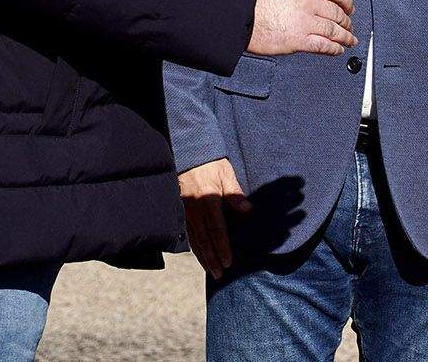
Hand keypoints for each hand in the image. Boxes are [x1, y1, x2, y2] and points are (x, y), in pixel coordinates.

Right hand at [178, 158, 250, 279]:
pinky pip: (187, 232)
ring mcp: (185, 210)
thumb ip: (235, 193)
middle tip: (220, 274)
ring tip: (211, 270)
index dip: (222, 247)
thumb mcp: (225, 173)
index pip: (216, 229)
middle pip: (203, 239)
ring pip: (193, 239)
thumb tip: (247, 210)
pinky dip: (194, 246)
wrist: (187, 152)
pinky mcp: (180, 210)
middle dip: (212, 259)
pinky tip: (200, 254)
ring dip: (203, 256)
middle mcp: (194, 209)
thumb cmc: (210, 163)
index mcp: (207, 200)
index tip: (229, 262)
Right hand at [248, 0, 355, 55]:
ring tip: (349, 41)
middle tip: (349, 27)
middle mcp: (310, 2)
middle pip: (337, 13)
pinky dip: (334, 49)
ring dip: (345, 37)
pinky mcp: (299, 40)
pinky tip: (338, 50)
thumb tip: (315, 3)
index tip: (349, 8)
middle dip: (347, 22)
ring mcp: (306, 22)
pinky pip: (324, 46)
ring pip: (334, 31)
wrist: (241, 11)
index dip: (347, 2)